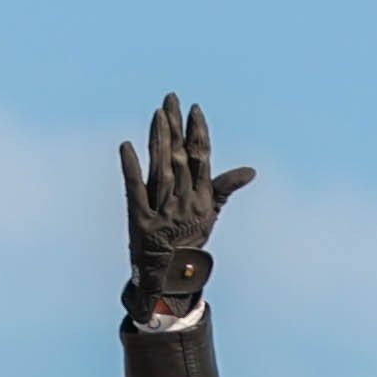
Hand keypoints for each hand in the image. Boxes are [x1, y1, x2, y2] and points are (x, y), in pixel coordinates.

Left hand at [120, 94, 253, 318]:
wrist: (169, 278)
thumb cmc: (189, 242)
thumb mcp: (209, 215)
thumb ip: (224, 187)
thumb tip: (251, 171)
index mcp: (202, 198)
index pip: (201, 157)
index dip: (197, 132)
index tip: (193, 109)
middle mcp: (184, 203)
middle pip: (180, 157)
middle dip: (176, 126)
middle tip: (170, 99)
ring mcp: (162, 212)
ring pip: (161, 169)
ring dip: (158, 139)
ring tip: (156, 114)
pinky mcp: (140, 222)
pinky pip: (134, 189)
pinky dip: (130, 167)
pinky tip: (126, 146)